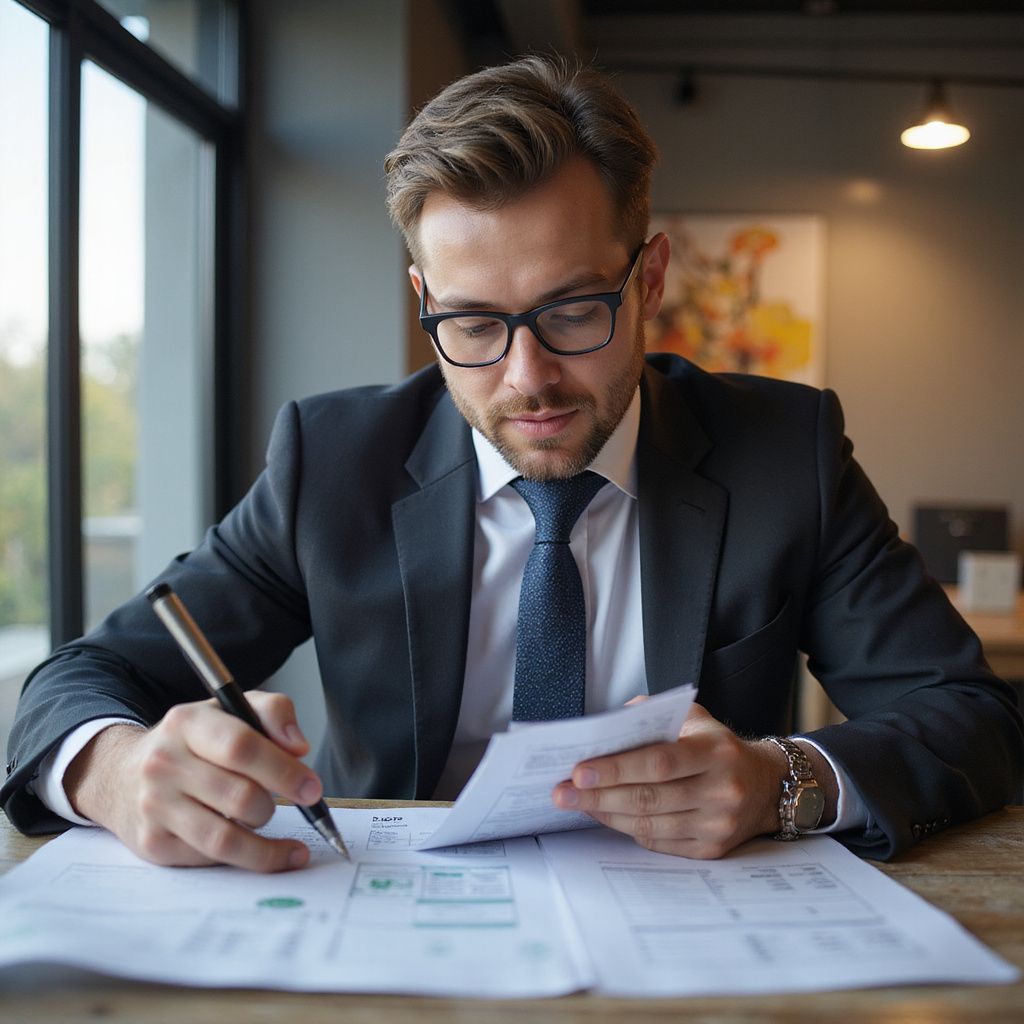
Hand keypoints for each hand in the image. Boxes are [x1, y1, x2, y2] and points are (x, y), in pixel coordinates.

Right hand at [64, 691, 322, 872]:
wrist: (122, 774)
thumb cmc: (193, 742)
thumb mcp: (230, 709)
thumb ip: (274, 713)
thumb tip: (299, 748)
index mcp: (187, 723)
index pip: (241, 746)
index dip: (283, 770)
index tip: (312, 788)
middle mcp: (164, 764)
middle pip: (239, 797)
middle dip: (276, 805)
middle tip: (295, 803)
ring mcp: (154, 807)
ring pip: (226, 839)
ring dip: (264, 842)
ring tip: (276, 831)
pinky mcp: (153, 843)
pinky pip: (211, 859)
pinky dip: (244, 858)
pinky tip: (258, 850)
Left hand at [551, 703, 831, 858]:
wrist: (766, 785)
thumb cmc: (717, 746)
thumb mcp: (693, 719)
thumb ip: (652, 716)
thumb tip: (604, 727)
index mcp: (715, 752)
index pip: (659, 762)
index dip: (617, 769)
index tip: (578, 771)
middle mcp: (720, 790)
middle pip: (650, 798)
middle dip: (599, 796)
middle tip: (561, 793)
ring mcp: (718, 824)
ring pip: (651, 825)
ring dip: (606, 815)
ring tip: (575, 804)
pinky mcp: (712, 849)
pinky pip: (660, 843)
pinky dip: (627, 829)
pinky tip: (605, 816)